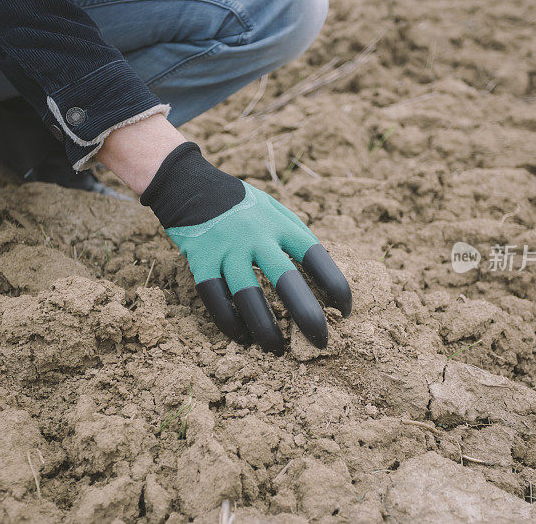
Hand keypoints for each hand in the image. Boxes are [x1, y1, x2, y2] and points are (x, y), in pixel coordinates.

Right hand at [139, 142, 351, 352]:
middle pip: (286, 279)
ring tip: (278, 350)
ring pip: (248, 296)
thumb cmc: (241, 203)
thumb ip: (295, 236)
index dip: (334, 285)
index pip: (315, 256)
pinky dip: (229, 321)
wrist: (191, 186)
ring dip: (265, 328)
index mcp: (279, 224)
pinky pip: (215, 298)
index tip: (344, 310)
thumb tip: (322, 270)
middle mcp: (255, 236)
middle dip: (307, 314)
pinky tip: (241, 336)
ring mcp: (226, 248)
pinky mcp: (200, 260)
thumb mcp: (274, 209)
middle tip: (321, 341)